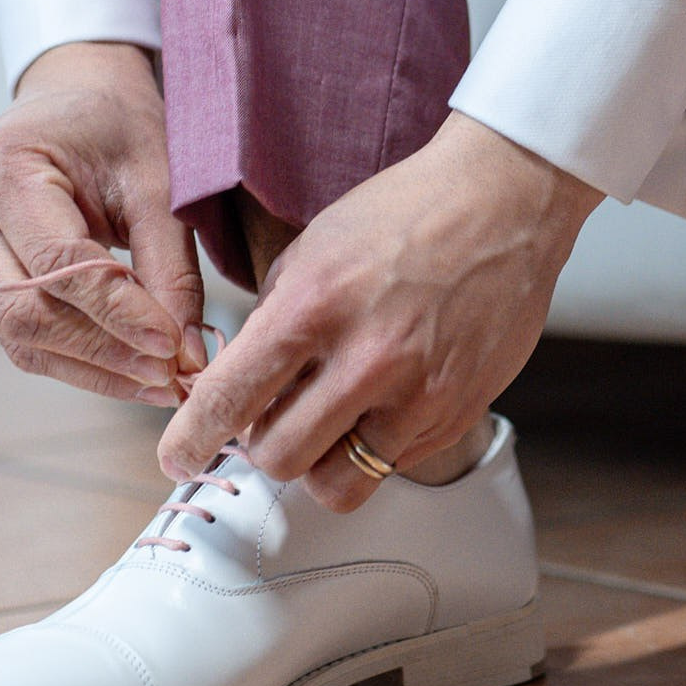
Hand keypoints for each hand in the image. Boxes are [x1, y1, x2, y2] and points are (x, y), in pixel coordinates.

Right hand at [0, 42, 206, 404]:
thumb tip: (187, 355)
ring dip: (96, 371)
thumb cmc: (119, 130)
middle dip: (106, 354)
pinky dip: (81, 362)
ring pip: (21, 337)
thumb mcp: (160, 183)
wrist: (75, 100)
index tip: (176, 349)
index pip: (59, 264)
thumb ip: (172, 269)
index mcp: (2, 167)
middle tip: (174, 379)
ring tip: (163, 385)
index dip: (119, 315)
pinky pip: (22, 337)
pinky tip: (135, 374)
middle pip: (27, 312)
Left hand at [159, 113, 602, 508]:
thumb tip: (236, 384)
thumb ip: (273, 321)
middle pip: (278, 460)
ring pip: (336, 484)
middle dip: (261, 446)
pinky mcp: (456, 412)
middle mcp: (367, 358)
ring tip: (326, 424)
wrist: (506, 202)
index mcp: (315, 305)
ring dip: (317, 462)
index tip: (178, 457)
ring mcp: (418, 393)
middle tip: (271, 420)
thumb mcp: (314, 248)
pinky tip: (382, 401)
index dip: (191, 440)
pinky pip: (391, 467)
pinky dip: (372, 447)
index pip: (229, 398)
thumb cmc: (408, 214)